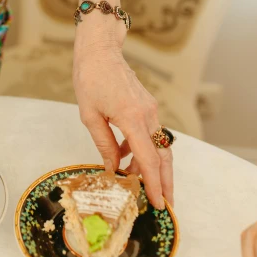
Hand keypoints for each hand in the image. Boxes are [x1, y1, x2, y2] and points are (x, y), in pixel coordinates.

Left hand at [73, 15, 172, 208]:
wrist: (100, 51)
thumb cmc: (90, 78)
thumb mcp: (89, 115)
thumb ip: (104, 144)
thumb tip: (113, 169)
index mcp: (132, 118)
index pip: (149, 159)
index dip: (154, 184)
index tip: (159, 203)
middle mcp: (147, 115)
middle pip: (164, 156)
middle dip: (166, 182)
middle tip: (167, 205)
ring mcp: (150, 110)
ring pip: (158, 146)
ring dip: (152, 168)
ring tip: (140, 186)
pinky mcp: (147, 107)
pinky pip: (149, 134)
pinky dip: (142, 150)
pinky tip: (125, 159)